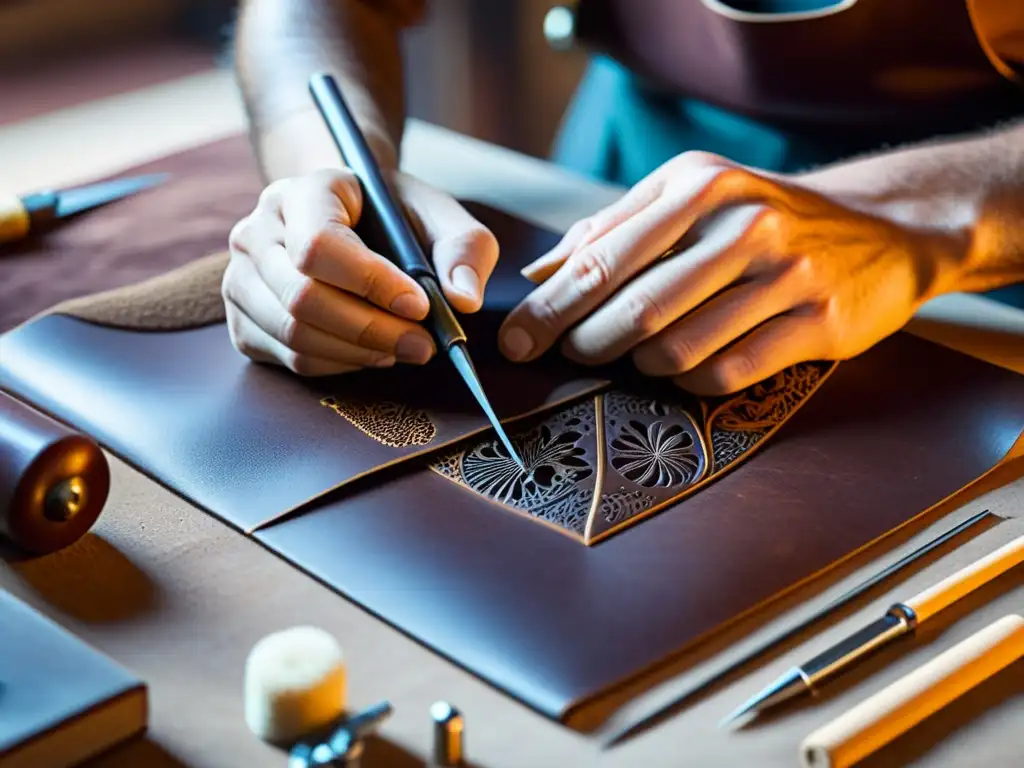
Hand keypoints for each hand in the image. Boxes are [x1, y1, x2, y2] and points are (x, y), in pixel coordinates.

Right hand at [224, 168, 498, 374]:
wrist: (347, 219)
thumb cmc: (393, 217)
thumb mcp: (438, 216)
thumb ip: (463, 249)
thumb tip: (463, 300)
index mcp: (302, 191)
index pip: (319, 246)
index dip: (371, 283)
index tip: (420, 306)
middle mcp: (257, 230)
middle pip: (303, 299)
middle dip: (372, 331)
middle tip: (424, 345)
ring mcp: (240, 277)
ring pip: (293, 335)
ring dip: (358, 352)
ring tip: (402, 347)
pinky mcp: (242, 320)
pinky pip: (289, 358)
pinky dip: (339, 364)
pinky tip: (372, 351)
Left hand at [497, 151, 964, 394]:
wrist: (880, 229)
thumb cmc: (761, 216)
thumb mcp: (691, 195)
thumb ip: (613, 228)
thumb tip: (539, 274)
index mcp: (699, 184)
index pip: (601, 258)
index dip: (548, 309)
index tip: (514, 342)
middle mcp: (743, 224)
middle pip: (633, 309)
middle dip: (585, 343)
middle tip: (571, 354)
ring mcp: (786, 275)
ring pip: (676, 350)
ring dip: (640, 364)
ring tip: (638, 354)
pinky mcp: (817, 324)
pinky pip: (725, 374)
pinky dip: (690, 381)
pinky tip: (685, 367)